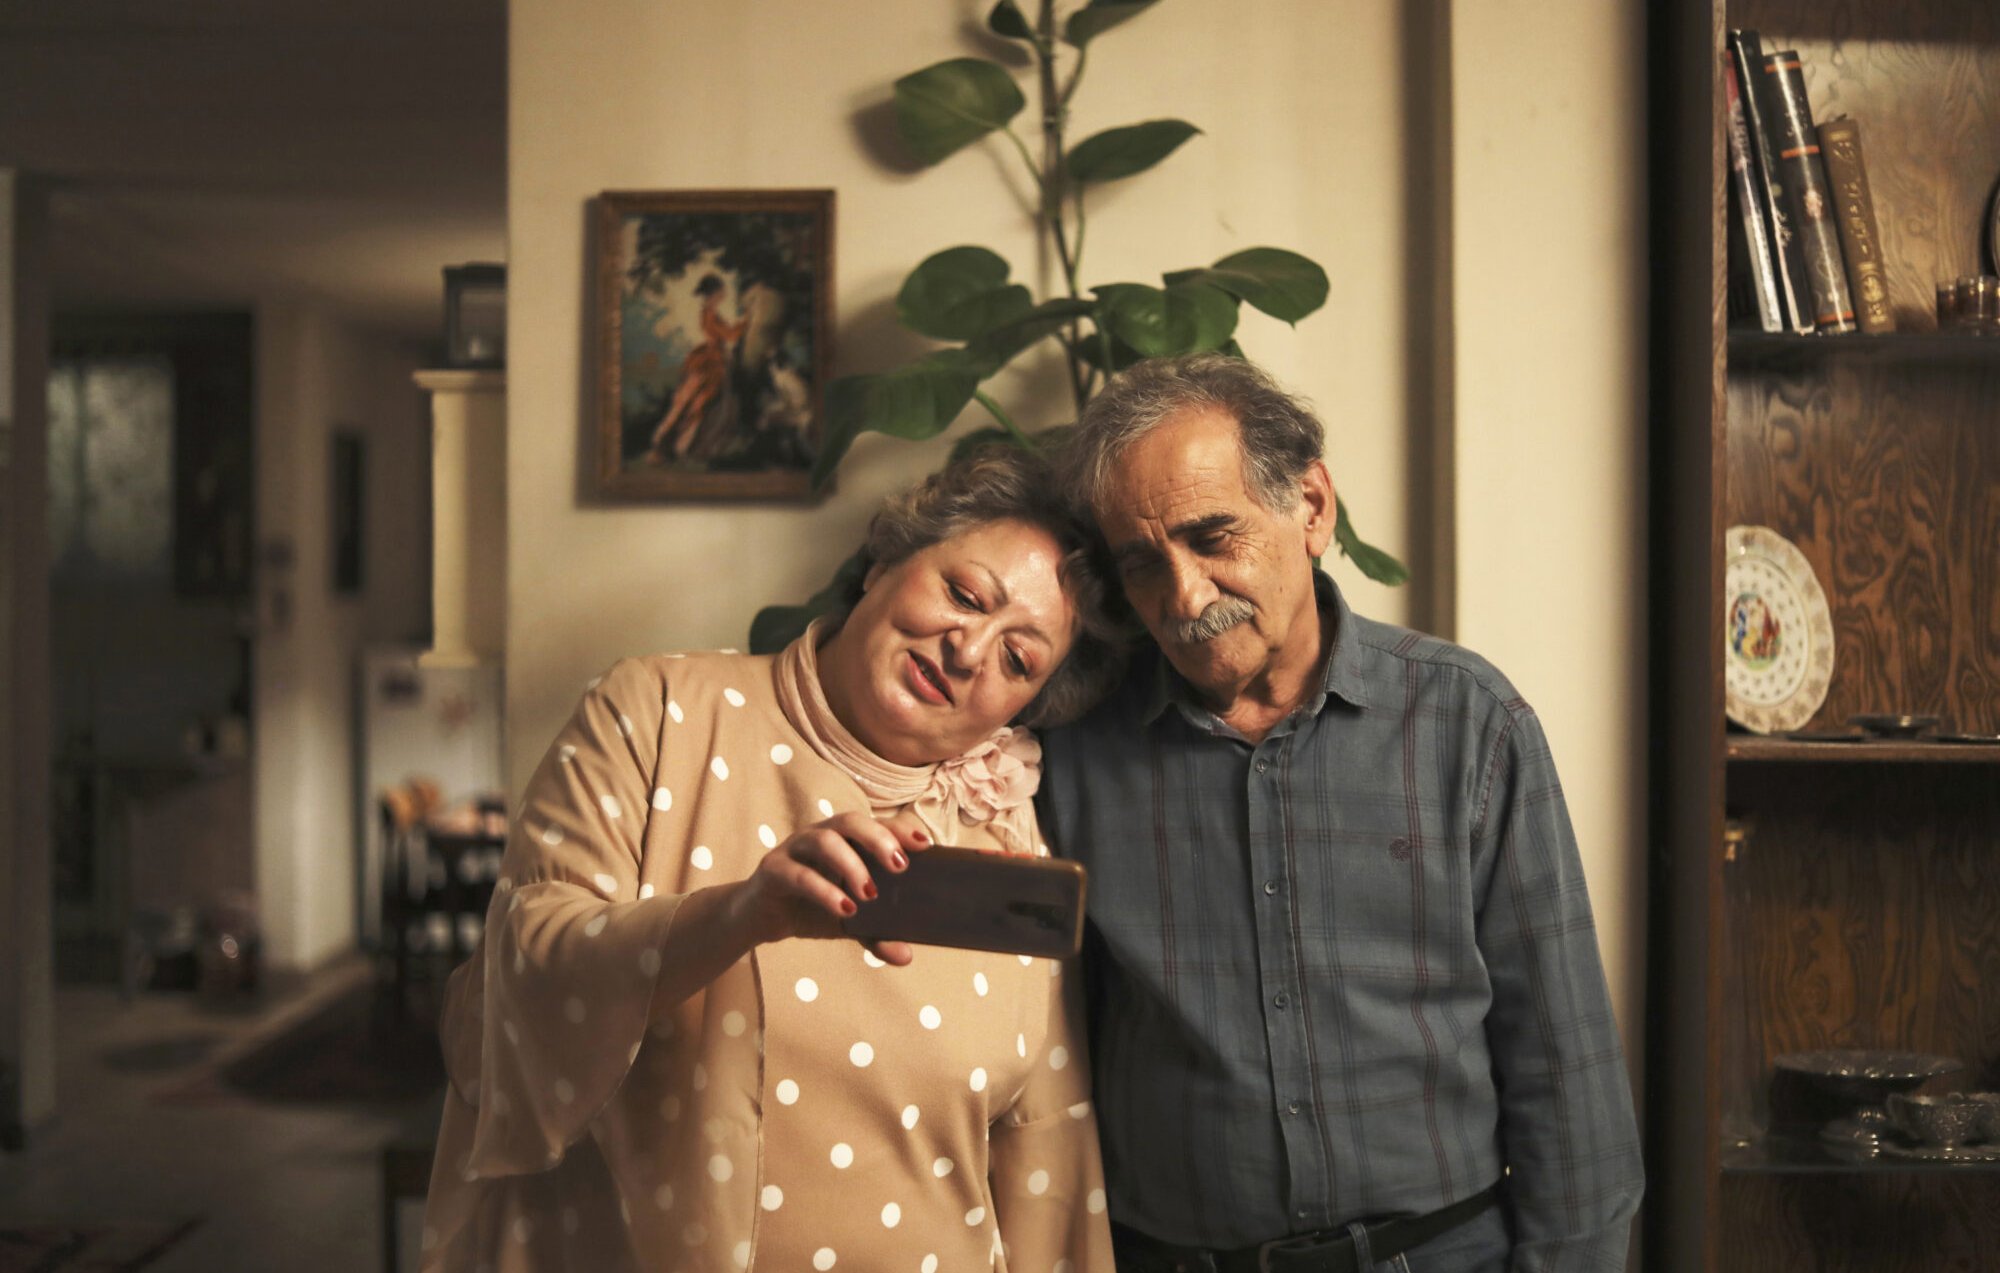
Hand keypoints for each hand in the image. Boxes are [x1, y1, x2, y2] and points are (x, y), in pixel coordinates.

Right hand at [732, 811, 929, 964]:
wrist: (761, 920)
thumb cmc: (811, 909)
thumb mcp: (849, 924)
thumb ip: (876, 935)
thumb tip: (907, 956)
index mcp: (845, 840)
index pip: (875, 824)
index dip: (899, 829)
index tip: (926, 844)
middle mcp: (821, 835)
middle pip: (850, 821)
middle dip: (878, 839)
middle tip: (900, 867)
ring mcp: (794, 848)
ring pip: (823, 839)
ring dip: (850, 863)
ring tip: (869, 894)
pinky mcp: (772, 869)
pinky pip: (797, 873)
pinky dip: (822, 890)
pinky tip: (842, 908)